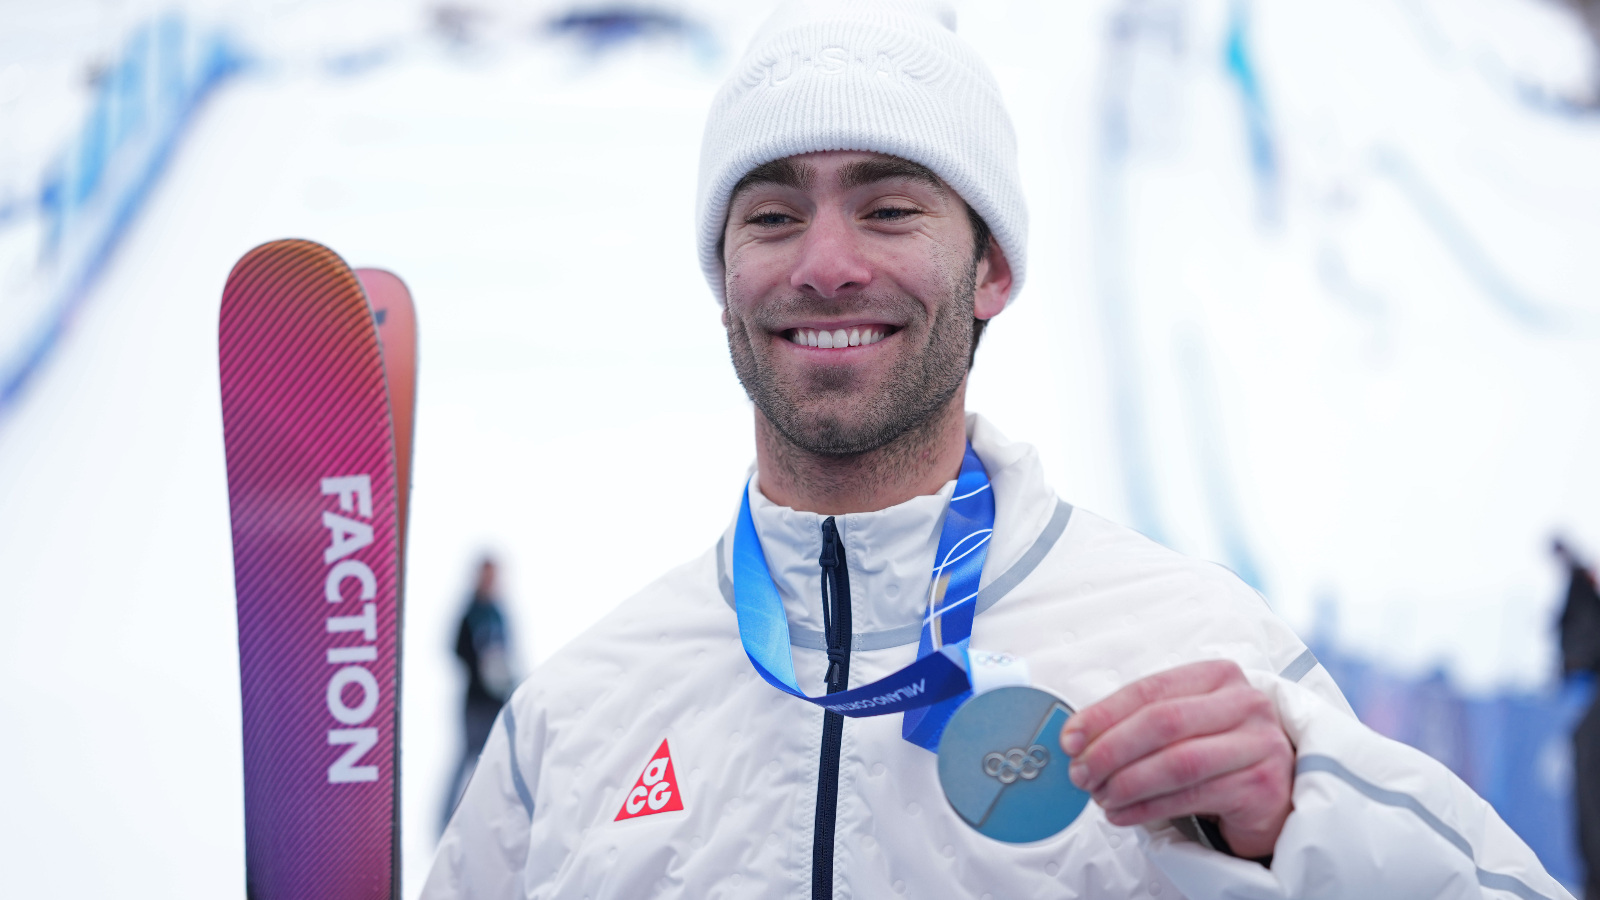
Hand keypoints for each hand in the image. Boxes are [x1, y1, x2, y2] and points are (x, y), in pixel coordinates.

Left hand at [1058, 660, 1292, 858]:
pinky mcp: (1262, 786)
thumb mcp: (1182, 726)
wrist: (1273, 795)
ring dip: (1126, 783)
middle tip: (1081, 773)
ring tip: (1100, 797)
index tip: (1070, 739)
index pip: (1150, 690)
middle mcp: (1245, 703)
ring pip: (1176, 763)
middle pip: (1162, 722)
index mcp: (1218, 676)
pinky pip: (1190, 797)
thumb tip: (1076, 738)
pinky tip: (1122, 814)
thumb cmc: (1217, 754)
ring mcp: (1260, 744)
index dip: (1103, 715)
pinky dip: (1146, 808)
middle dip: (1110, 750)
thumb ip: (1137, 722)